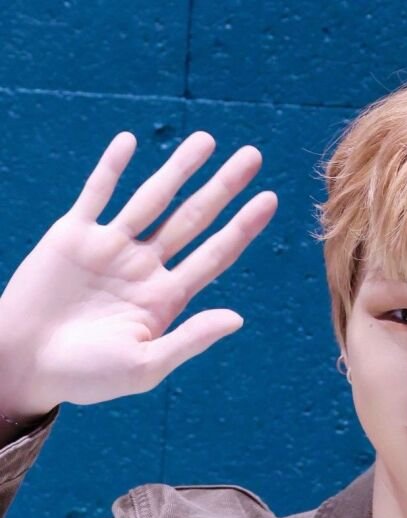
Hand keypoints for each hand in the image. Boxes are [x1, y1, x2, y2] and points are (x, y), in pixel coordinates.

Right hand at [0, 131, 276, 417]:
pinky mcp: (71, 237)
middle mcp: (145, 267)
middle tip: (253, 157)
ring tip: (208, 140)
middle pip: (193, 218)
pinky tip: (130, 141)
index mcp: (167, 297)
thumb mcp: (145, 365)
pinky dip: (111, 169)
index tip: (270, 199)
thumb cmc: (86, 376)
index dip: (243, 227)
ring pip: (152, 198)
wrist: (24, 367)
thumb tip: (237, 318)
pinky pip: (96, 194)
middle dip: (223, 187)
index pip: (215, 254)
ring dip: (179, 168)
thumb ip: (190, 338)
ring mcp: (110, 248)